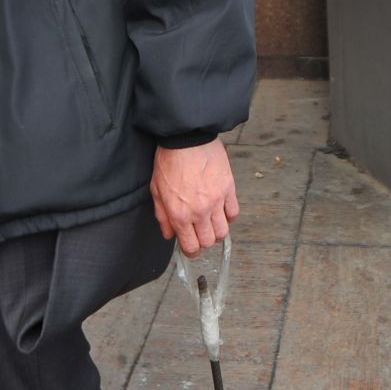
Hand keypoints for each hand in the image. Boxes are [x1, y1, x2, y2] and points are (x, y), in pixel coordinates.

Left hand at [151, 139, 238, 257]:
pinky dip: (228, 215)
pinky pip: (234, 212)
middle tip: (199, 232)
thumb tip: (169, 234)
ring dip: (216, 230)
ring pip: (223, 231)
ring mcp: (216, 201)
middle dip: (203, 241)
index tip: (190, 247)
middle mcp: (199, 212)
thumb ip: (163, 216)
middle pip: (209, 241)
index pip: (191, 247)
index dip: (191, 251)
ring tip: (210, 222)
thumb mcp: (156, 190)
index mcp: (180, 214)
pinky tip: (221, 209)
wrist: (186, 138)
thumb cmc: (169, 161)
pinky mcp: (228, 189)